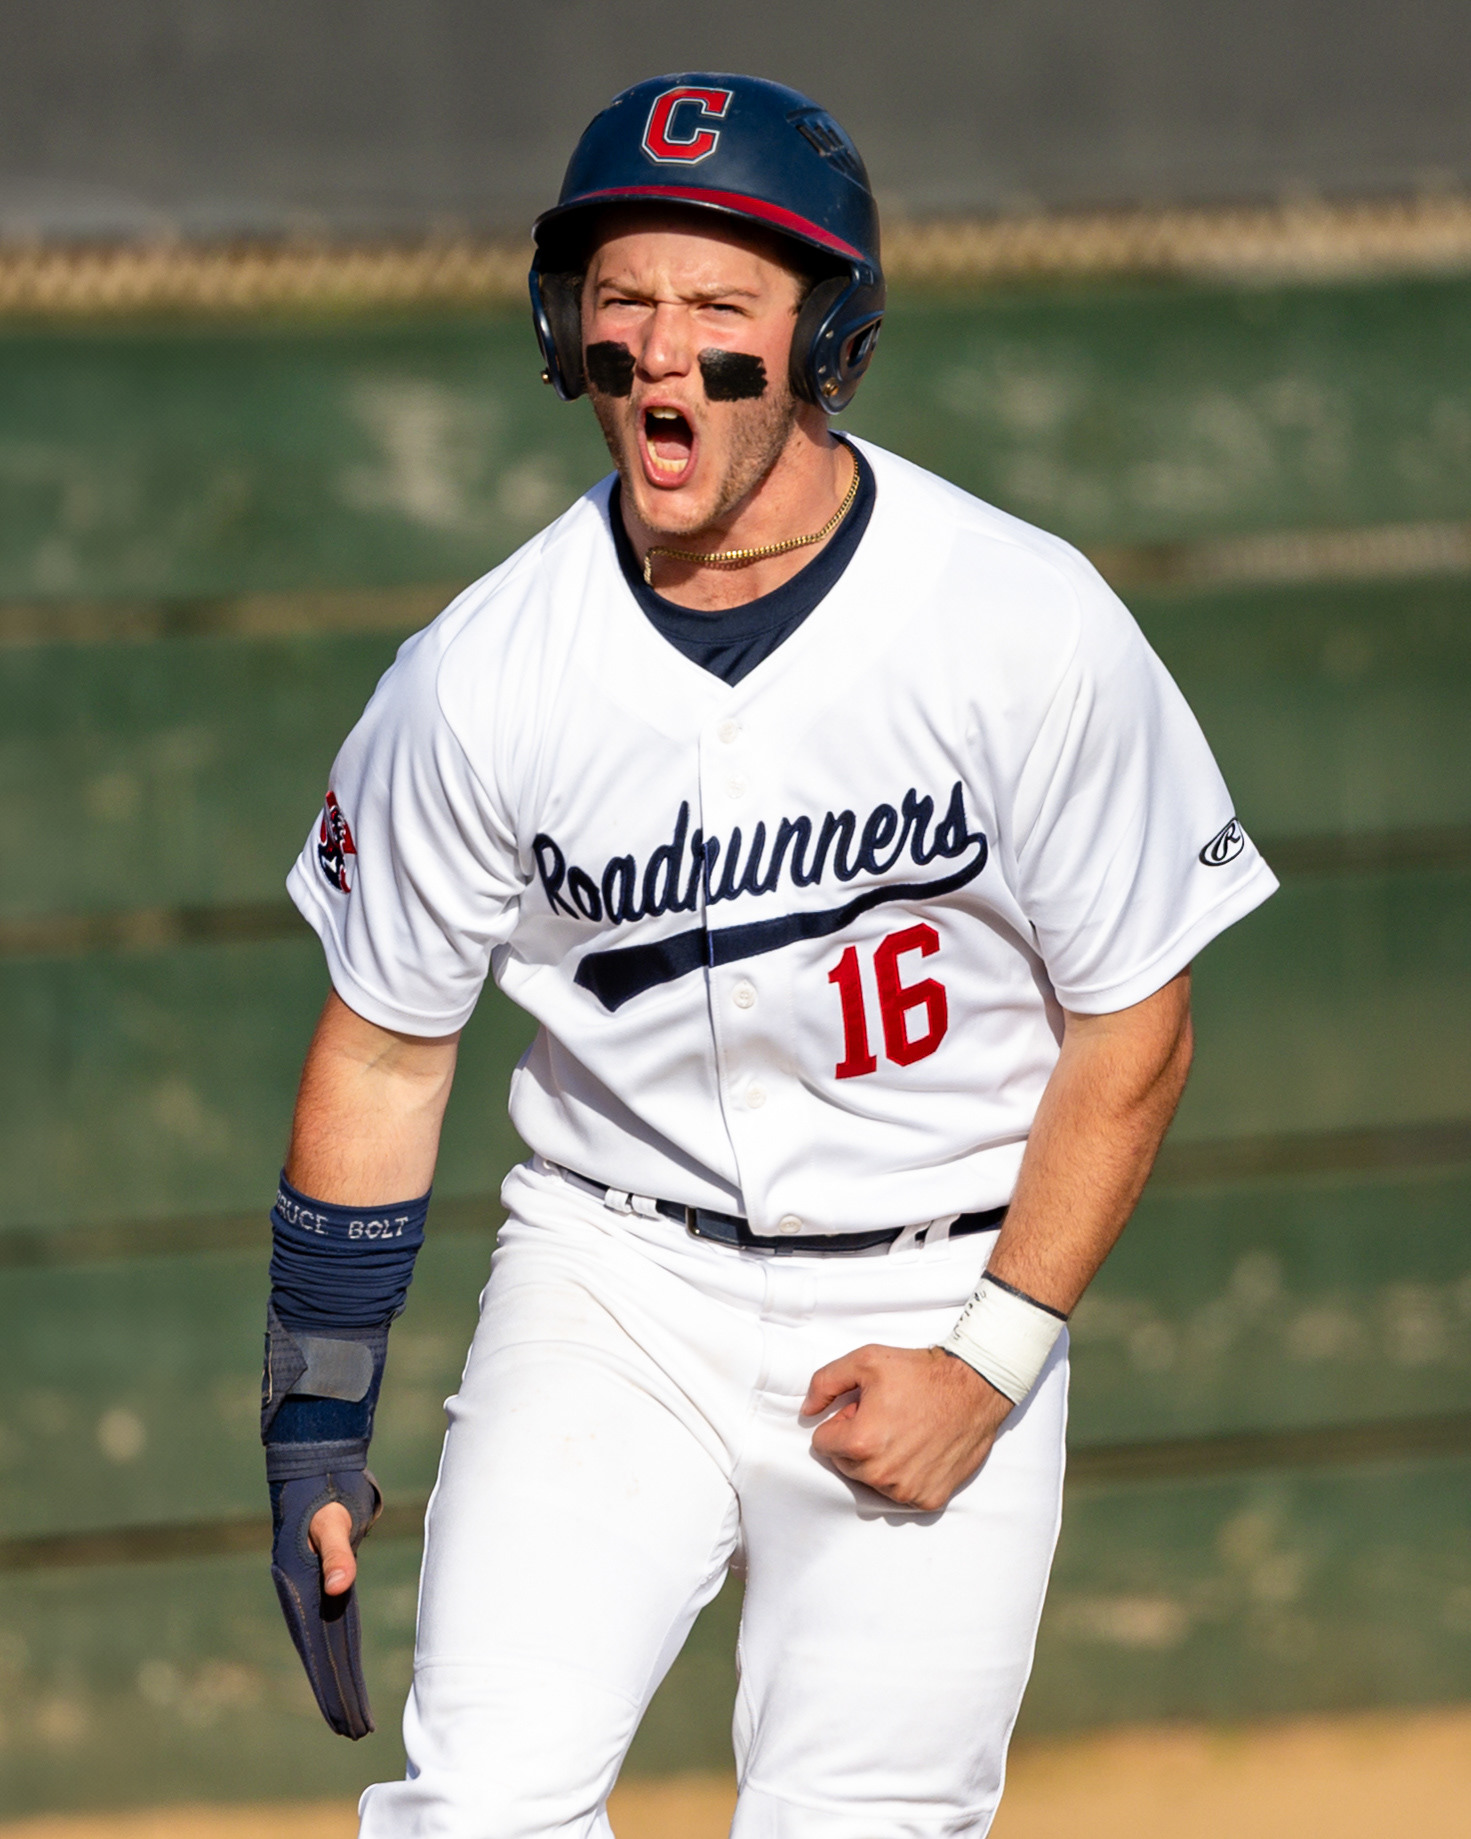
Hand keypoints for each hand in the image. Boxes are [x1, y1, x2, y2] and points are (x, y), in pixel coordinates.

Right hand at [270, 1469, 381, 1738]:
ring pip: (326, 1643)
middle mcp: (301, 1596)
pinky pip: (333, 1626)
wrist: (315, 1472)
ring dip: (337, 1677)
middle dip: (335, 1693)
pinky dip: (339, 1652)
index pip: (317, 1646)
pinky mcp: (323, 1582)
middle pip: (321, 1653)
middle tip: (353, 1731)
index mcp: (299, 1588)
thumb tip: (340, 1587)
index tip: (343, 1713)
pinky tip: (346, 1672)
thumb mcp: (332, 1521)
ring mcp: (311, 1590)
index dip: (330, 1682)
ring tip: (351, 1714)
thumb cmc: (325, 1497)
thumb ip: (338, 1554)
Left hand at [803, 1344, 1013, 1510]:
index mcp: (860, 1442)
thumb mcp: (866, 1361)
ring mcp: (906, 1491)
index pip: (823, 1443)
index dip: (842, 1421)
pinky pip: (901, 1494)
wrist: (974, 1388)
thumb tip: (807, 1411)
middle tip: (886, 1418)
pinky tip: (921, 1450)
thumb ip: (825, 1383)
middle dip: (858, 1443)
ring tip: (905, 1431)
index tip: (864, 1409)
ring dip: (881, 1460)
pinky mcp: (929, 1499)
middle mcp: (881, 1474)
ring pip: (872, 1481)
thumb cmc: (920, 1373)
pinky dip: (907, 1476)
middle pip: (845, 1465)